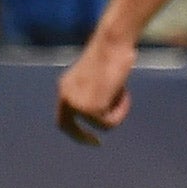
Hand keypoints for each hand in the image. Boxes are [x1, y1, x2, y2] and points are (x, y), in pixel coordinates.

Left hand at [57, 26, 135, 144]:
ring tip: (123, 92)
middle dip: (83, 138)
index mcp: (65, 87)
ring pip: (101, 125)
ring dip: (117, 112)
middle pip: (69, 128)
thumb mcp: (96, 76)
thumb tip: (104, 110)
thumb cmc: (111, 52)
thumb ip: (93, 93)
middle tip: (97, 144)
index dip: (74, 129)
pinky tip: (124, 91)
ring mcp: (79, 105)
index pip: (62, 116)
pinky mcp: (92, 109)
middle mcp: (67, 97)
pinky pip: (111, 122)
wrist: (112, 43)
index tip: (88, 136)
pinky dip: (121, 110)